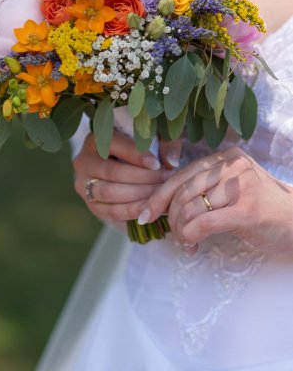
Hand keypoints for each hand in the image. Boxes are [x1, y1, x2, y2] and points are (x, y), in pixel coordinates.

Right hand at [73, 131, 164, 224]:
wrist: (120, 168)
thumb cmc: (139, 149)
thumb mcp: (152, 139)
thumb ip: (165, 143)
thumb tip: (171, 162)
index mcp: (95, 139)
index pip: (115, 145)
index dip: (137, 155)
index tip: (158, 164)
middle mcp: (84, 160)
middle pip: (112, 172)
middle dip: (142, 179)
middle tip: (166, 181)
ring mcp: (83, 184)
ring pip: (110, 193)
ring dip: (138, 196)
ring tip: (160, 194)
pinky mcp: (90, 203)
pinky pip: (110, 211)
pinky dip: (131, 211)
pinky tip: (150, 208)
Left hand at [138, 146, 292, 253]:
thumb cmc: (260, 210)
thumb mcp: (230, 189)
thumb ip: (202, 188)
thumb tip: (160, 203)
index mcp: (225, 157)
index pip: (180, 175)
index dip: (158, 196)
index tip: (144, 214)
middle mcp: (232, 166)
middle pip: (182, 192)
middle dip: (170, 218)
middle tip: (174, 236)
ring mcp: (241, 185)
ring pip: (190, 209)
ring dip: (181, 232)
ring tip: (187, 244)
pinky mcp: (247, 210)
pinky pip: (204, 223)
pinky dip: (191, 237)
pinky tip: (193, 247)